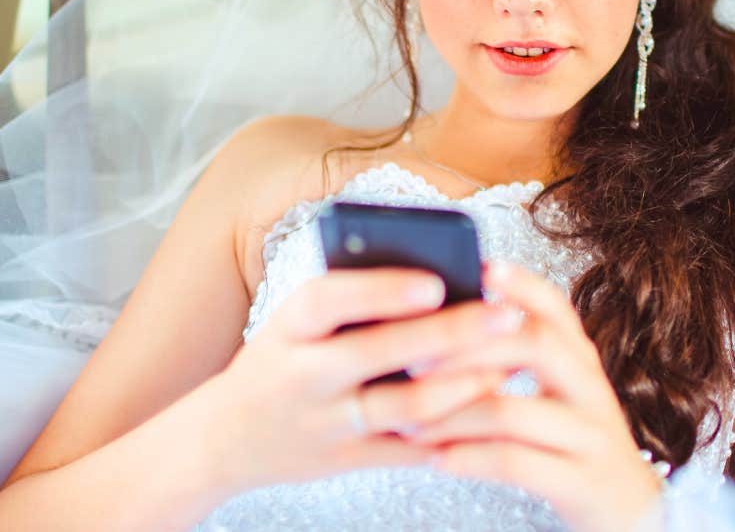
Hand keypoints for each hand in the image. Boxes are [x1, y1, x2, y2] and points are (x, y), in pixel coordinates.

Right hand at [206, 268, 521, 491]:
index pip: (331, 298)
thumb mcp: (296, 321)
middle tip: (506, 315)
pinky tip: (490, 409)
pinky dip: (453, 431)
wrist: (226, 437)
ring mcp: (326, 422)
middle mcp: (304, 374)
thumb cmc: (281, 358)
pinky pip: (409, 449)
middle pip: (380, 351)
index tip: (435, 282)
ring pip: (405, 406)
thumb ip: (351, 298)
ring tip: (508, 363)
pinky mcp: (347, 459)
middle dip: (450, 333)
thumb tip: (439, 275)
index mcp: (289, 325)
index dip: (383, 291)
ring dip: (464, 386)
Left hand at [407, 262, 663, 531]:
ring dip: (451, 415)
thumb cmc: (571, 445)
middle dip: (468, 348)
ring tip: (409, 423)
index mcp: (581, 361)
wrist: (630, 512)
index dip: (520, 284)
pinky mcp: (582, 482)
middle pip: (535, 345)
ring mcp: (591, 437)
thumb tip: (437, 329)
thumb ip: (515, 362)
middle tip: (414, 360)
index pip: (556, 307)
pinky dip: (468, 458)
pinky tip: (438, 460)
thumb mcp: (556, 396)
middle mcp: (592, 390)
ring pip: (513, 412)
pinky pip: (516, 463)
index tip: (480, 267)